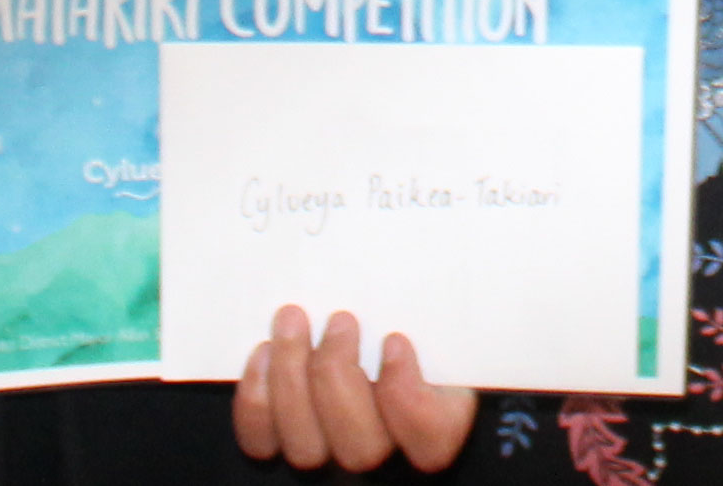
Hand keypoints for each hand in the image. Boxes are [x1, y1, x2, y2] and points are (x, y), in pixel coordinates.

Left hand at [232, 306, 472, 470]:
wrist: (345, 322)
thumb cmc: (402, 311)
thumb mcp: (433, 308)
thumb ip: (439, 310)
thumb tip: (464, 274)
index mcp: (434, 413)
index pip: (432, 440)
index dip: (409, 400)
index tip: (394, 342)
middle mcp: (381, 445)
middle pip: (361, 448)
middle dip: (339, 378)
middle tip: (339, 321)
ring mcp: (329, 447)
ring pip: (307, 448)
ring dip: (293, 379)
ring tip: (293, 322)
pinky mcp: (282, 437)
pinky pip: (262, 441)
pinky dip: (258, 399)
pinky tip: (264, 352)